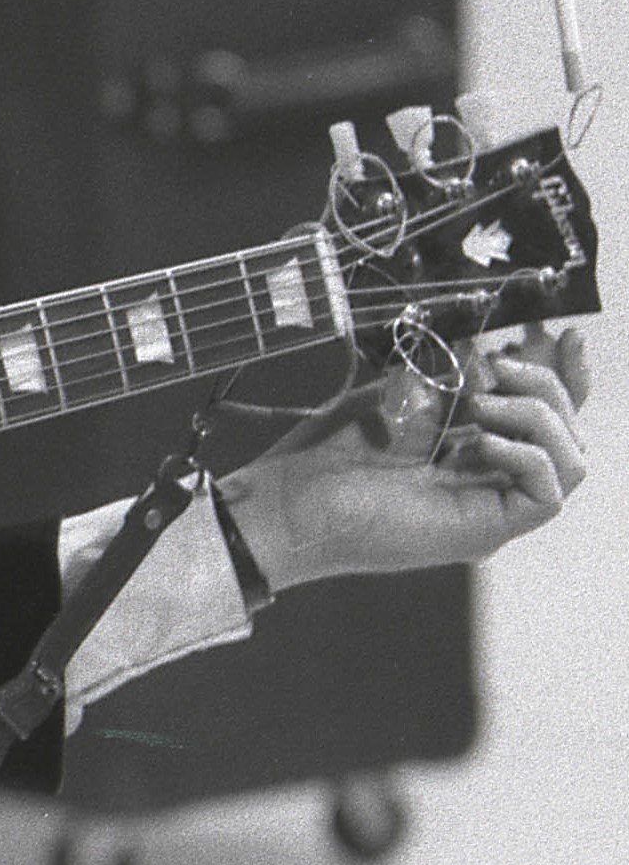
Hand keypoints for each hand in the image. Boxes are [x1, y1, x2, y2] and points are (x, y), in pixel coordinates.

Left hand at [219, 325, 591, 590]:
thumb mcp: (403, 395)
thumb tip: (501, 352)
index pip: (546, 417)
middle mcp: (490, 482)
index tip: (566, 334)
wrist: (292, 498)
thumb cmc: (331, 451)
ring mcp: (491, 509)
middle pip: (567, 434)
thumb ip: (457, 377)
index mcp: (472, 452)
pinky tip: (477, 440)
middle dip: (545, 386)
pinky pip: (548, 493)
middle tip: (494, 366)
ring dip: (538, 416)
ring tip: (478, 402)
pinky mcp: (487, 530)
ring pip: (571, 461)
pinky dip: (525, 454)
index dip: (567, 378)